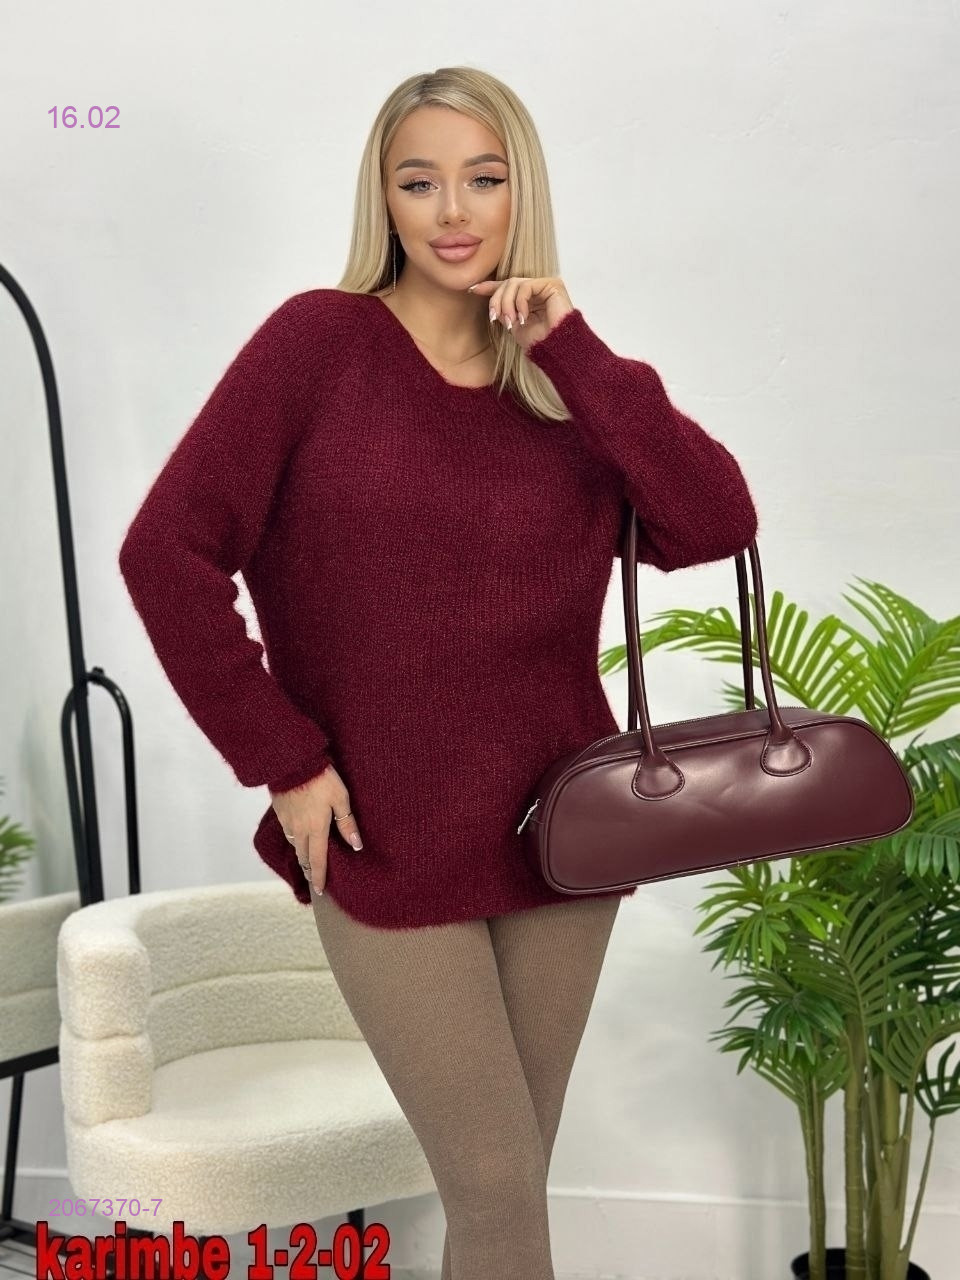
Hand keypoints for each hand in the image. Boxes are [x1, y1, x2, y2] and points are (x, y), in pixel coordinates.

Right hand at [268, 764, 362, 895]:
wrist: (293, 761)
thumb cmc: (321, 778)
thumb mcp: (341, 798)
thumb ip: (347, 823)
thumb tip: (356, 845)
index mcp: (316, 828)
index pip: (317, 860)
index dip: (320, 877)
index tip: (321, 891)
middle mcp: (299, 829)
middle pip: (303, 856)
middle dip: (309, 869)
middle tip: (315, 878)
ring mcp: (287, 821)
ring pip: (294, 844)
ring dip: (301, 854)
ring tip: (308, 859)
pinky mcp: (280, 811)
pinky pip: (288, 831)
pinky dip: (294, 839)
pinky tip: (299, 835)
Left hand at [466, 276, 573, 350]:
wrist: (555, 348)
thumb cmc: (539, 341)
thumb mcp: (514, 326)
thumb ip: (503, 311)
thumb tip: (490, 301)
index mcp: (529, 298)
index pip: (507, 287)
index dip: (489, 287)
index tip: (472, 289)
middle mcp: (537, 289)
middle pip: (507, 283)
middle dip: (497, 300)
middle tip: (494, 318)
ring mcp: (545, 285)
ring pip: (514, 283)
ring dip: (506, 303)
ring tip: (510, 322)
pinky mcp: (552, 284)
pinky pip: (526, 286)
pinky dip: (519, 302)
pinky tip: (523, 317)